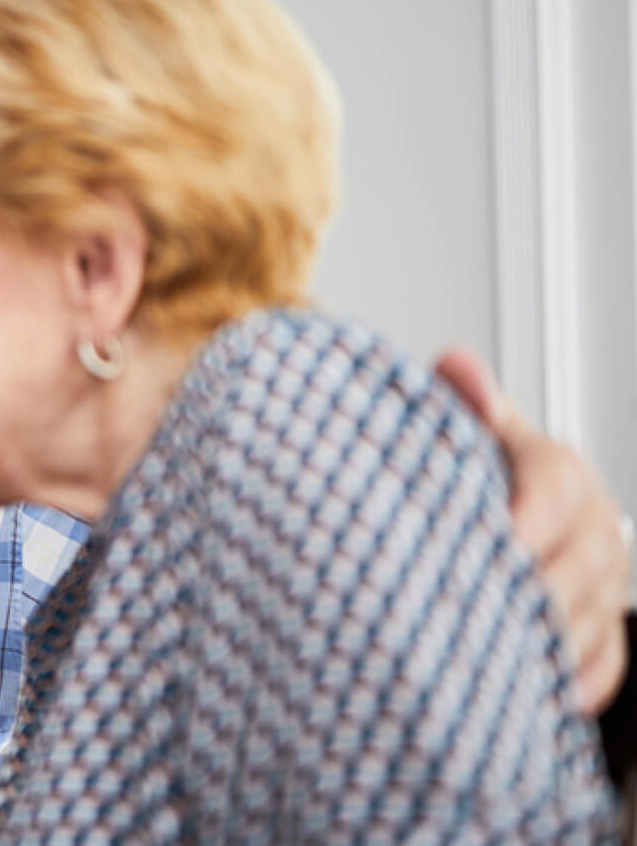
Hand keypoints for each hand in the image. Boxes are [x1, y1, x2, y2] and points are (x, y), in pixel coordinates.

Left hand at [437, 347, 629, 714]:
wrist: (506, 516)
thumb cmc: (478, 477)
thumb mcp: (468, 435)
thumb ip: (464, 406)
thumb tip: (456, 366)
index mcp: (560, 472)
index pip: (556, 487)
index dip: (527, 517)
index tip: (498, 542)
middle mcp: (594, 527)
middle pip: (580, 564)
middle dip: (532, 592)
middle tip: (477, 616)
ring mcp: (604, 583)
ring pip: (590, 620)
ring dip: (544, 642)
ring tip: (488, 659)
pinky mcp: (604, 630)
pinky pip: (603, 664)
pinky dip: (572, 682)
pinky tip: (533, 694)